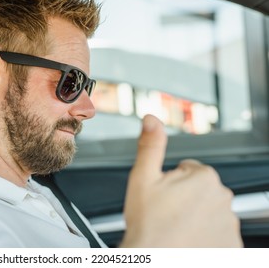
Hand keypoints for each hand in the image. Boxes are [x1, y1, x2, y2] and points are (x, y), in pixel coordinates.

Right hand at [120, 114, 242, 246]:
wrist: (155, 260)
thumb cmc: (148, 225)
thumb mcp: (142, 178)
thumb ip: (150, 146)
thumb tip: (151, 120)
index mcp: (203, 177)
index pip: (188, 170)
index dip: (170, 182)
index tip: (163, 196)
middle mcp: (222, 198)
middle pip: (200, 191)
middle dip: (185, 198)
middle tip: (166, 212)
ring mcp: (229, 223)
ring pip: (208, 212)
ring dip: (195, 217)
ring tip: (175, 228)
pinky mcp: (232, 246)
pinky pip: (217, 234)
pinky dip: (205, 236)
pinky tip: (187, 240)